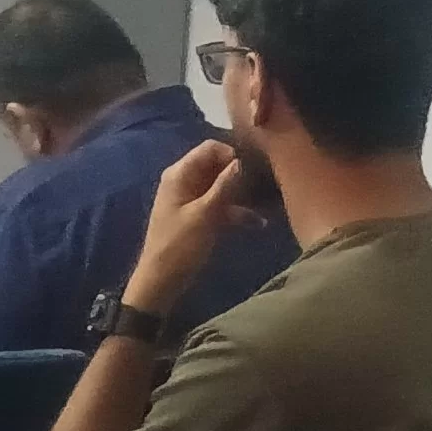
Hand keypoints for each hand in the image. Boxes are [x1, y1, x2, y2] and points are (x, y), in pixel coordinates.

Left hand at [124, 140, 254, 315]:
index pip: (210, 148)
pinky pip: (222, 205)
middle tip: (268, 183)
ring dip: (243, 194)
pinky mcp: (201, 215)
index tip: (254, 168)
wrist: (162, 282)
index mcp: (180, 174)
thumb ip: (224, 186)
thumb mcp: (205, 215)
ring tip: (269, 201)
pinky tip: (260, 223)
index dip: (233, 154)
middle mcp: (186, 180)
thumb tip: (242, 160)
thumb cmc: (180, 246)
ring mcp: (193, 198)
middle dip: (241, 173)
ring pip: (223, 186)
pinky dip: (238, 212)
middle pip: (218, 165)